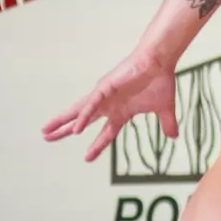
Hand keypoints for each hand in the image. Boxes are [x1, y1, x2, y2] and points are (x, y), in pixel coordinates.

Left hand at [42, 48, 178, 161]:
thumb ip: (167, 124)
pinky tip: (76, 128)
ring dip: (63, 122)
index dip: (96, 146)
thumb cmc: (160, 81)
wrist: (160, 62)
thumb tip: (174, 137)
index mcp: (121, 112)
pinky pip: (91, 105)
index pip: (106, 133)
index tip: (87, 158)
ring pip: (79, 112)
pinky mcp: (105, 88)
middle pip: (82, 121)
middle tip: (48, 137)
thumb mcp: (164, 109)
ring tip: (46, 131)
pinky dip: (83, 116)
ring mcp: (104, 97)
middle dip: (64, 130)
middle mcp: (109, 106)